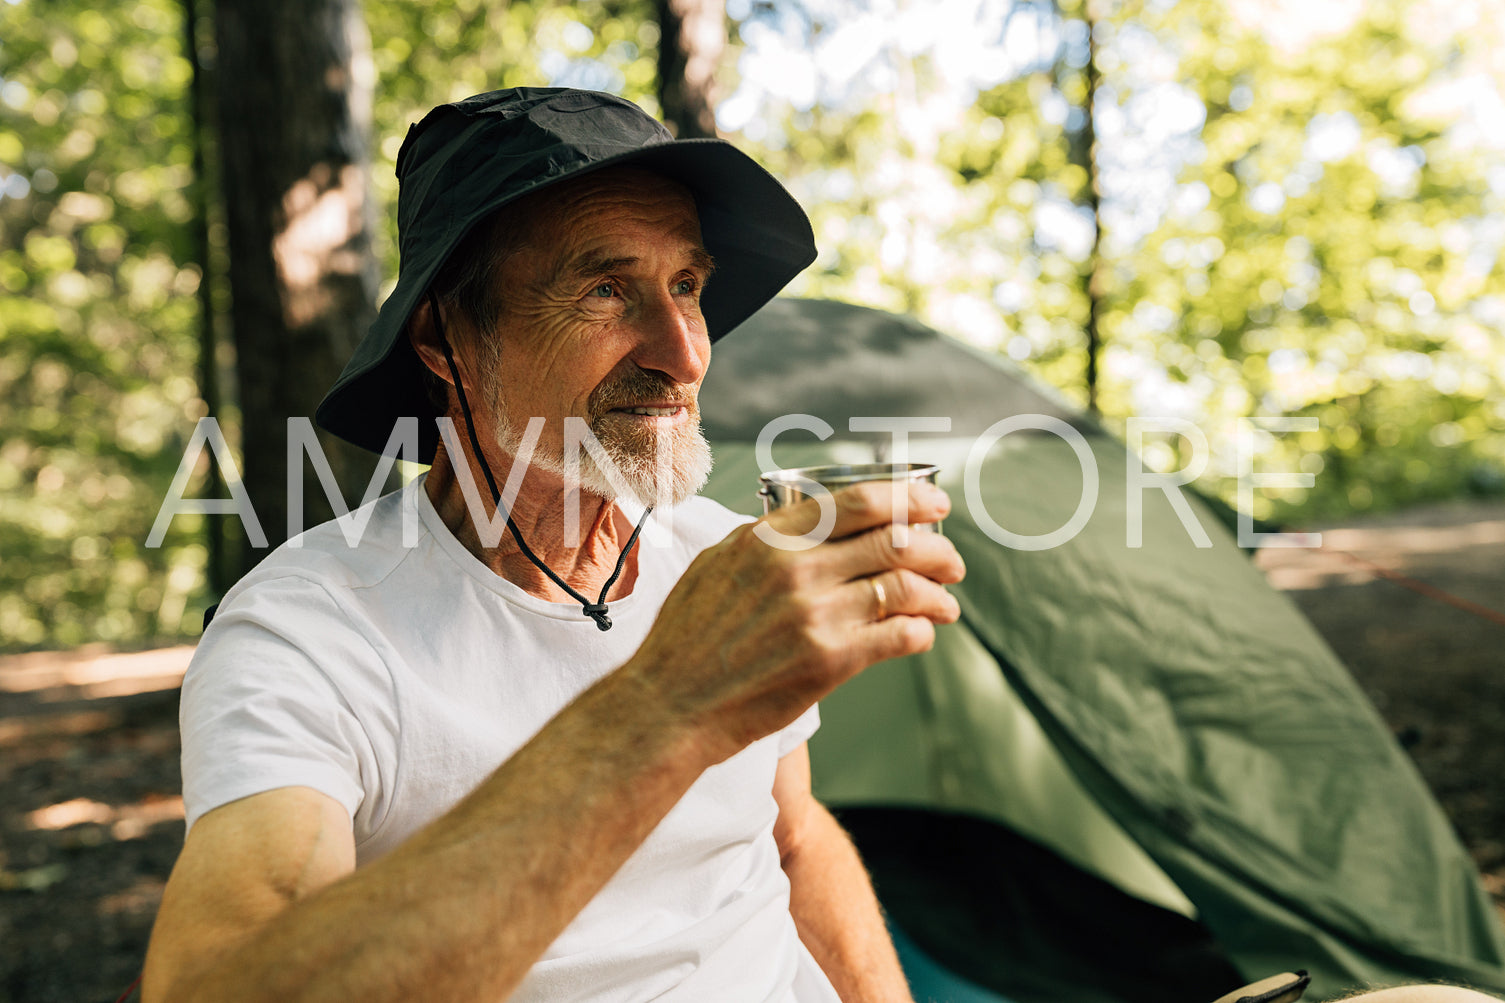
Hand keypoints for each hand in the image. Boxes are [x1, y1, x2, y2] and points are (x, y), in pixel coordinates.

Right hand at [623, 479, 965, 763]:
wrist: (670, 703)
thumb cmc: (686, 639)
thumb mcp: (716, 564)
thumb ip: (765, 538)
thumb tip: (809, 518)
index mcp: (770, 538)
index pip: (858, 503)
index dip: (908, 499)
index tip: (934, 505)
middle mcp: (797, 571)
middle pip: (894, 541)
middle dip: (937, 548)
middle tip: (952, 559)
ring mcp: (815, 617)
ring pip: (905, 588)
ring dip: (938, 593)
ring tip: (946, 602)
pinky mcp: (828, 663)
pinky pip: (897, 637)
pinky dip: (921, 631)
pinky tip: (921, 634)